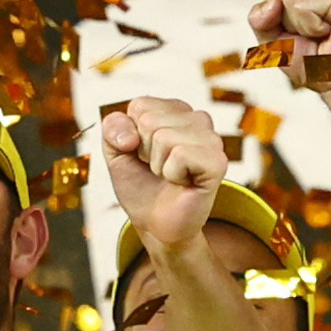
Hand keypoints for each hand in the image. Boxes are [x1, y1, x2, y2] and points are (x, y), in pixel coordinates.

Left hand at [91, 92, 226, 264]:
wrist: (154, 224)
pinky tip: (183, 182)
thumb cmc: (141, 186)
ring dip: (158, 164)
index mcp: (175, 111)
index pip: (140, 105)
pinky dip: (172, 174)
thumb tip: (130, 136)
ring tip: (170, 176)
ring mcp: (211, 139)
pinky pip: (181, 154)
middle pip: (149, 120)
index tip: (143, 155)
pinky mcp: (218, 161)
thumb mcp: (116, 152)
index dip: (131, 136)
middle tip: (157, 169)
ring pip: (163, 137)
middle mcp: (197, 119)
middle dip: (144, 151)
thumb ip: (112, 128)